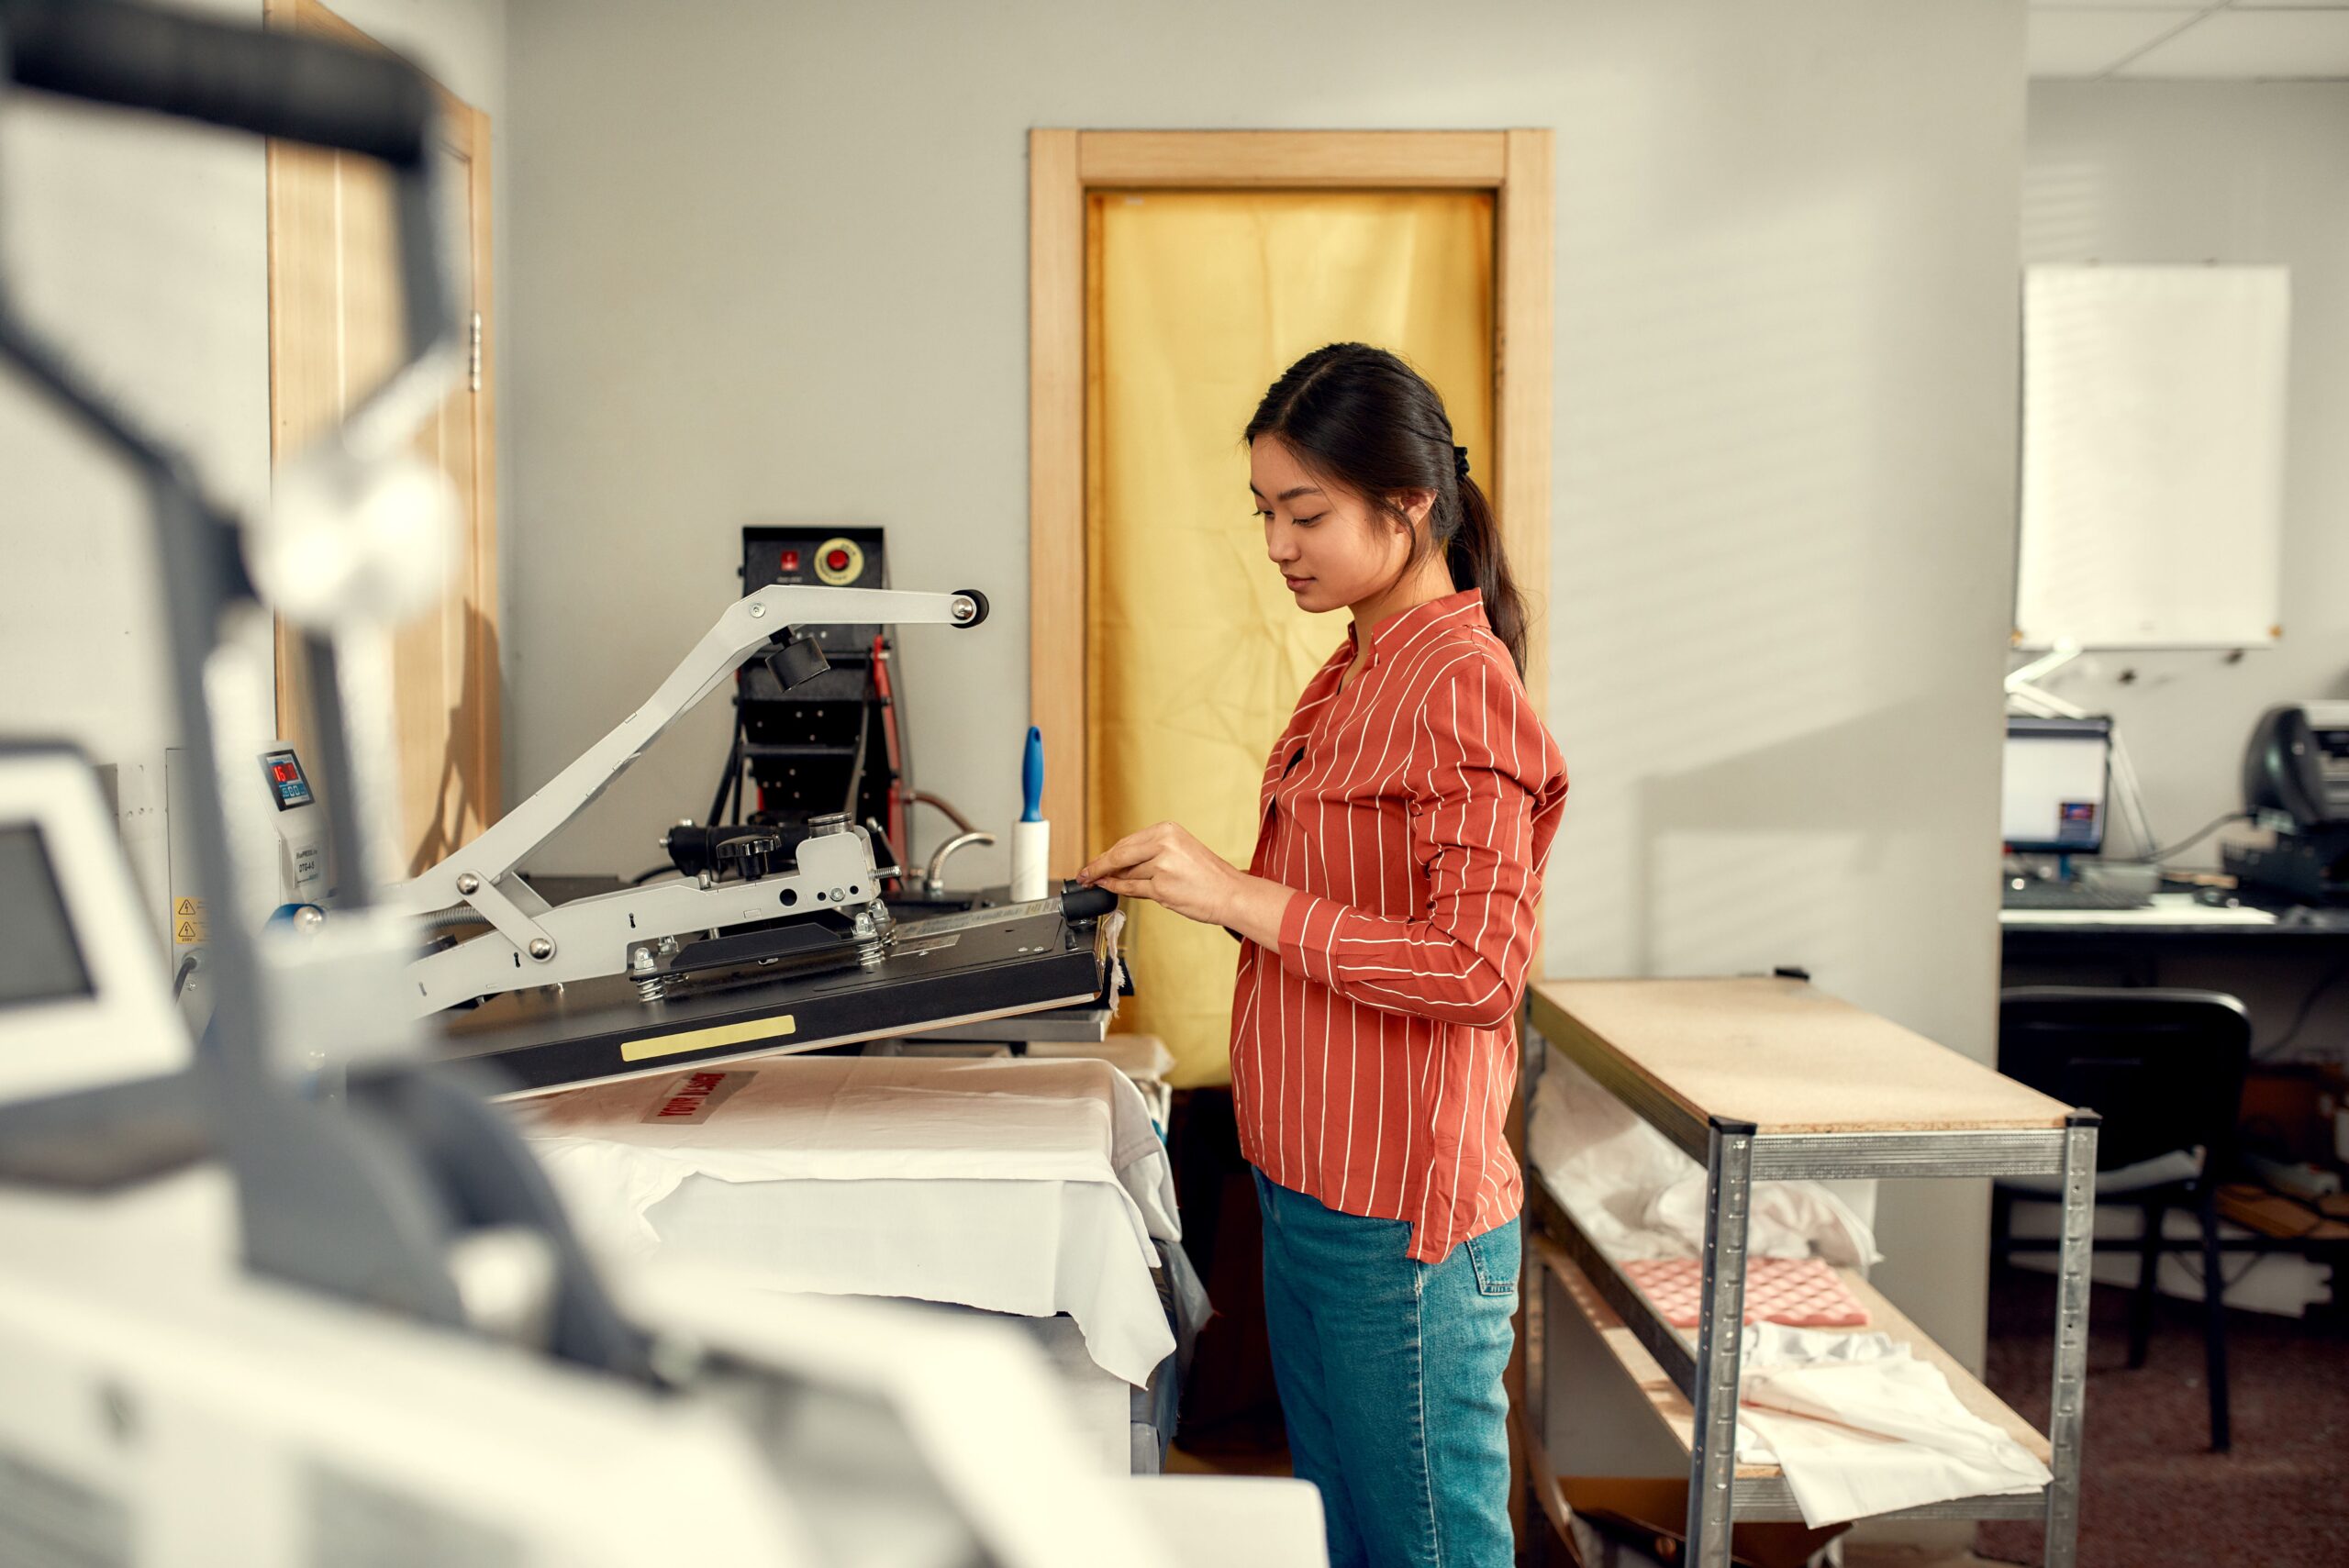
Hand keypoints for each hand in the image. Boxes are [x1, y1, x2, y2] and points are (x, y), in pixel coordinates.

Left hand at [1077, 821, 1242, 925]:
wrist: (1230, 893)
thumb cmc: (1208, 876)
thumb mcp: (1180, 851)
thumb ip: (1150, 854)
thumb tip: (1117, 864)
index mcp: (1168, 830)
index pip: (1127, 842)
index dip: (1106, 854)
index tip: (1093, 862)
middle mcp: (1164, 844)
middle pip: (1120, 855)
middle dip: (1099, 866)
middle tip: (1084, 874)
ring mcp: (1161, 866)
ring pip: (1126, 873)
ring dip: (1111, 880)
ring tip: (1098, 883)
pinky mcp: (1161, 887)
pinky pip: (1131, 888)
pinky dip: (1116, 889)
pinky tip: (1107, 888)